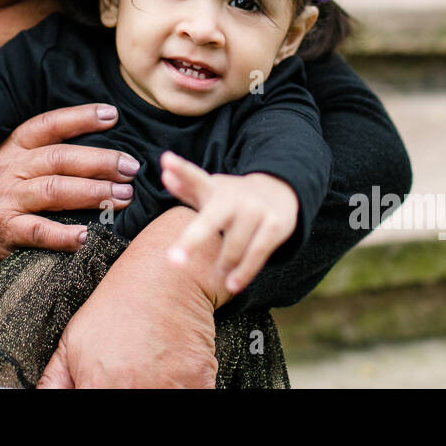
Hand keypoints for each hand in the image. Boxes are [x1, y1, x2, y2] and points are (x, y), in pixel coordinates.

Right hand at [0, 104, 138, 267]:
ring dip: (93, 192)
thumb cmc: (3, 193)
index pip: (50, 125)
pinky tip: (85, 236)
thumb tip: (104, 147)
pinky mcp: (5, 231)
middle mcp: (9, 168)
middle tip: (131, 168)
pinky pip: (37, 232)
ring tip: (123, 197)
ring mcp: (6, 199)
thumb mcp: (17, 164)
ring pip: (54, 190)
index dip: (81, 118)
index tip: (112, 115)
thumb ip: (49, 154)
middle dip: (100, 161)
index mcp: (14, 147)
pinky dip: (62, 235)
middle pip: (60, 158)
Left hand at [38, 207, 218, 388]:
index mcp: (96, 387)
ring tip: (151, 372)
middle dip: (127, 391)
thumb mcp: (73, 340)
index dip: (94, 396)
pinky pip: (195, 397)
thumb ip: (55, 381)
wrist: (166, 276)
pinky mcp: (199, 382)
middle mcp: (132, 391)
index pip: (90, 409)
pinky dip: (184, 388)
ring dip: (157, 390)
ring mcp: (168, 389)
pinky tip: (172, 373)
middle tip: (128, 377)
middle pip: (129, 404)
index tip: (98, 387)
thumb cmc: (117, 305)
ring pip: (162, 402)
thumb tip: (44, 398)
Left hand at [160, 151, 298, 296]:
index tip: (166, 161)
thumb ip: (187, 185)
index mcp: (215, 188)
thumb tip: (164, 174)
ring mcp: (256, 211)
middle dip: (192, 240)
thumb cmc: (233, 198)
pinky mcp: (275, 226)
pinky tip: (232, 285)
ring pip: (233, 247)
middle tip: (174, 261)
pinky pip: (256, 256)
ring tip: (218, 272)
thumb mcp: (210, 191)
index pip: (195, 177)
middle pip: (210, 221)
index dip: (181, 169)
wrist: (280, 191)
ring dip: (223, 263)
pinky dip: (243, 273)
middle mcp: (234, 198)